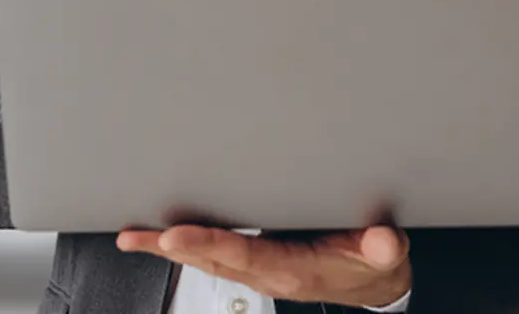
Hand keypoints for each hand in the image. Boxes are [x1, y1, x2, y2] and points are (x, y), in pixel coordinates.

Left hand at [117, 224, 410, 308]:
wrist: (373, 283)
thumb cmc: (372, 264)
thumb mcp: (386, 256)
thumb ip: (383, 248)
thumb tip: (383, 242)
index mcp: (294, 268)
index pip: (244, 256)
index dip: (209, 245)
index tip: (177, 236)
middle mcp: (268, 274)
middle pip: (212, 261)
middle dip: (173, 249)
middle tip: (139, 236)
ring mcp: (257, 273)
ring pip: (204, 262)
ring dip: (167, 250)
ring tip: (132, 238)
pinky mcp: (252, 266)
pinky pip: (210, 258)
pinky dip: (180, 249)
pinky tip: (156, 239)